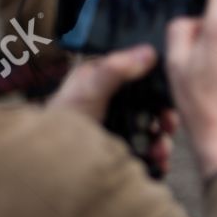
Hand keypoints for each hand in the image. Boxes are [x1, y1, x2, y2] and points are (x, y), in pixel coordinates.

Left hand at [48, 45, 180, 175]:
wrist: (46, 164)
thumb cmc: (60, 123)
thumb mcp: (88, 90)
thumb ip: (114, 70)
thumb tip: (148, 52)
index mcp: (106, 77)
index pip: (142, 71)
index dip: (160, 82)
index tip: (170, 94)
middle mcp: (115, 99)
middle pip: (152, 102)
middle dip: (165, 116)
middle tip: (168, 125)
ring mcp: (118, 125)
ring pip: (153, 128)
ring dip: (162, 140)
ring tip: (159, 151)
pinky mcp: (120, 148)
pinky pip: (147, 150)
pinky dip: (157, 156)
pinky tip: (157, 161)